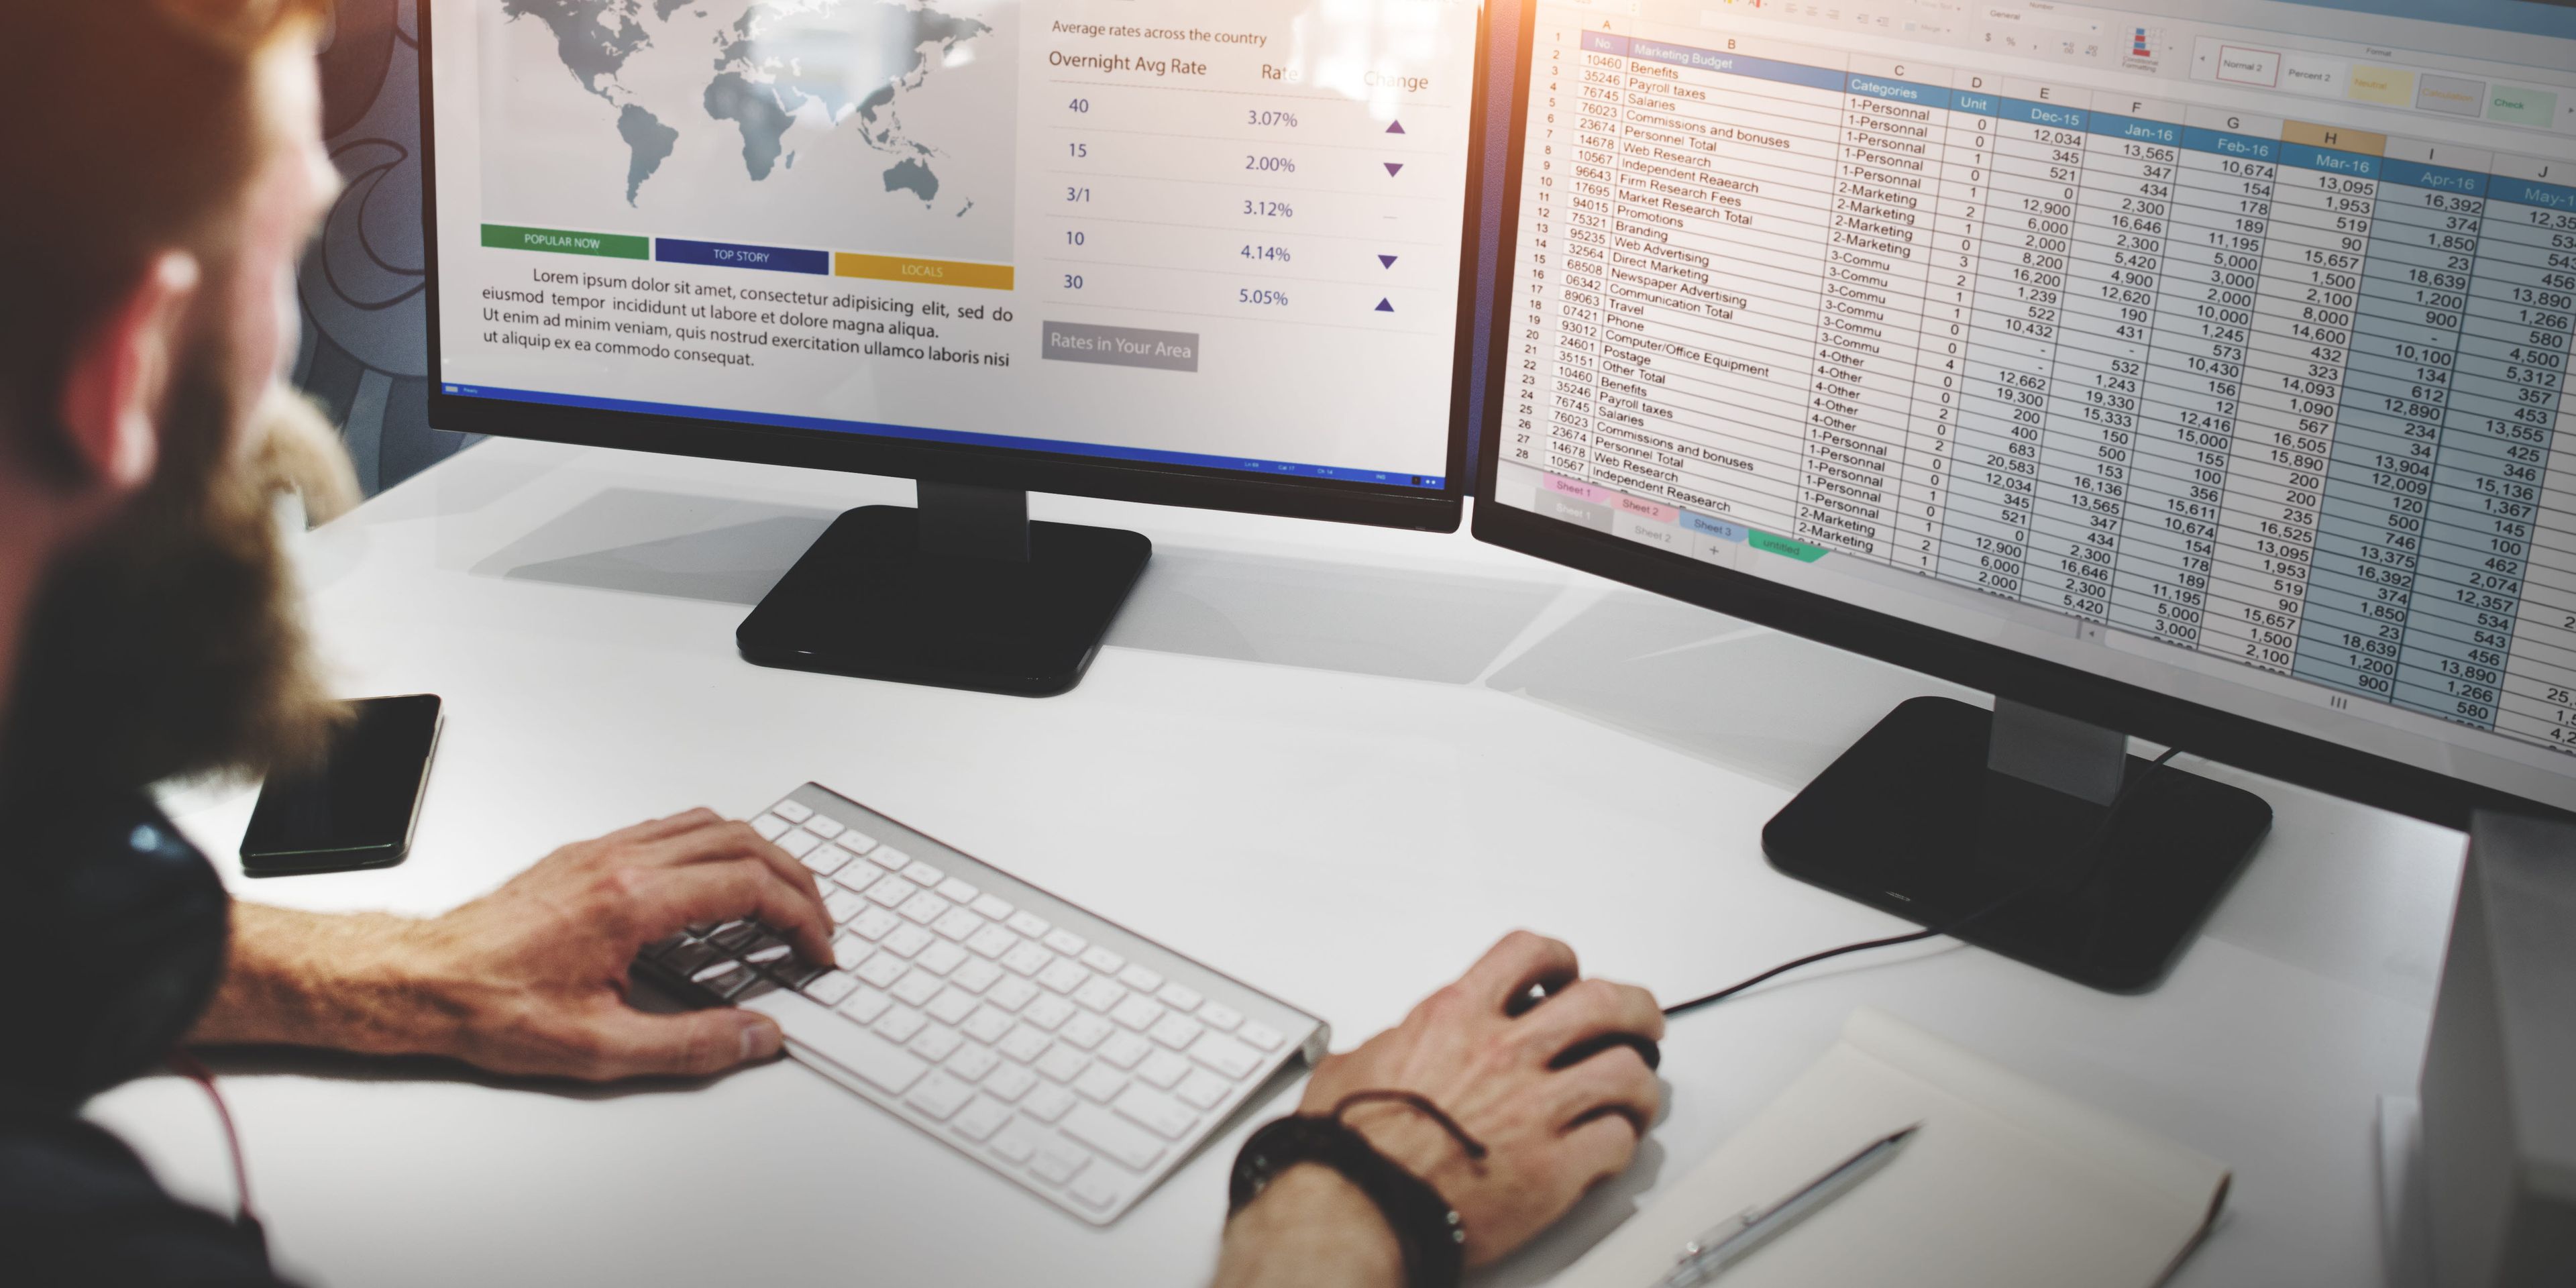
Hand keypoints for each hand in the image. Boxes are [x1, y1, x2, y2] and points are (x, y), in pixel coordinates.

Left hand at [193, 809, 834, 1080]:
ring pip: (709, 823)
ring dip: (760, 854)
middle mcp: (622, 861)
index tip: (817, 948)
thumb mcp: (600, 1048)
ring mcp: (603, 850)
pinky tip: (718, 880)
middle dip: (795, 881)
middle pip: (742, 841)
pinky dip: (716, 845)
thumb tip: (758, 1037)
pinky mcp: (586, 853)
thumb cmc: (491, 1006)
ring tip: (784, 896)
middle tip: (818, 922)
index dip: (800, 917)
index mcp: (632, 902)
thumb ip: (692, 1045)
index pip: (748, 886)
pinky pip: (671, 827)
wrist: (420, 979)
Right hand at [1294, 931, 1663, 1265]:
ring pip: (1626, 1072)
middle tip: (1641, 1024)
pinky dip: (1621, 1144)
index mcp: (1456, 1018)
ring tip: (1634, 1095)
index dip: (1560, 960)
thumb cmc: (1348, 1147)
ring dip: (1639, 1083)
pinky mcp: (1553, 1170)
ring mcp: (1534, 1110)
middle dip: (1635, 1010)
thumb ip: (1391, 1044)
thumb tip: (1392, 1046)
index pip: (1529, 953)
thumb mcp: (1353, 1066)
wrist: (1356, 1209)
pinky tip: (1609, 1149)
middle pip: (1603, 1002)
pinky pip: (1617, 1142)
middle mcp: (1503, 1053)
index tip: (1567, 977)